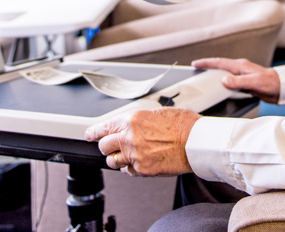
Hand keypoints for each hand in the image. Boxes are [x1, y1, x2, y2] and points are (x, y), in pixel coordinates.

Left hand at [84, 107, 199, 175]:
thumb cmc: (182, 125)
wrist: (195, 142)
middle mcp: (130, 137)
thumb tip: (128, 126)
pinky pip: (128, 171)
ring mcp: (135, 155)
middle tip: (111, 146)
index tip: (89, 135)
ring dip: (117, 158)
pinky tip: (140, 161)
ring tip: (128, 154)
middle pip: (104, 146)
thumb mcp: (156, 113)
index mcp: (133, 120)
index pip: (104, 127)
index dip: (94, 132)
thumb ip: (138, 121)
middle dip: (106, 146)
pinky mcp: (143, 170)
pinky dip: (131, 167)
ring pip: (113, 161)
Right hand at [192, 57, 279, 104]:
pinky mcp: (245, 81)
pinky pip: (230, 79)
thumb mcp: (253, 83)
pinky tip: (220, 84)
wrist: (282, 88)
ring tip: (205, 75)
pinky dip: (222, 80)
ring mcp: (243, 74)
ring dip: (215, 72)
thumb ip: (238, 81)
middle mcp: (240, 68)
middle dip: (208, 65)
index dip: (207, 63)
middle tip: (197, 67)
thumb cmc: (270, 83)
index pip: (220, 62)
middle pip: (220, 65)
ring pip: (225, 72)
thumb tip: (223, 80)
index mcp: (241, 66)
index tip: (196, 63)